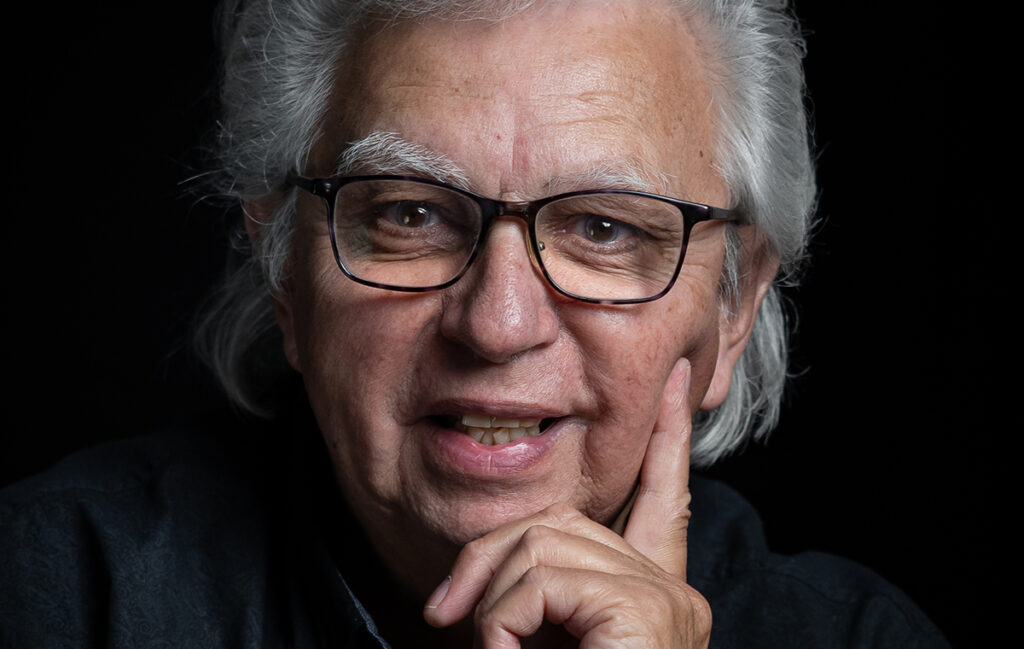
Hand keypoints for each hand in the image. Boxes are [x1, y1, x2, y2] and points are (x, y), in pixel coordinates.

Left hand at [422, 359, 710, 647]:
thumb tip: (482, 576)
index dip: (668, 434)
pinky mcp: (643, 610)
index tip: (677, 379)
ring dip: (493, 599)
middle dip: (490, 555)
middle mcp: (672, 590)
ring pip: (543, 542)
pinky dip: (501, 619)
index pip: (664, 495)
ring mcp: (664, 599)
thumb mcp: (543, 638)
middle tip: (445, 611)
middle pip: (562, 518)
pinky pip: (541, 580)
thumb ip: (537, 592)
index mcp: (656, 592)